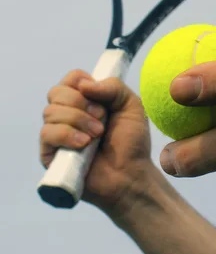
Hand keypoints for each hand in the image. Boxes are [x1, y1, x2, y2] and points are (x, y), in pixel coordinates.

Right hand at [40, 70, 151, 218]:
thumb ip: (113, 86)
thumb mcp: (131, 105)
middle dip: (81, 103)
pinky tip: (83, 144)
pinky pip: (46, 134)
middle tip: (102, 118)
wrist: (131, 175)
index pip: (71, 78)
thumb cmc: (132, 141)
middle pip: (56, 92)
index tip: (99, 96)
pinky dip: (66, 135)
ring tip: (97, 135)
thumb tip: (83, 84)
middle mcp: (68, 114)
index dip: (82, 82)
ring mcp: (57, 134)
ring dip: (78, 120)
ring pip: (50, 112)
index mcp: (86, 100)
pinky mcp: (50, 154)